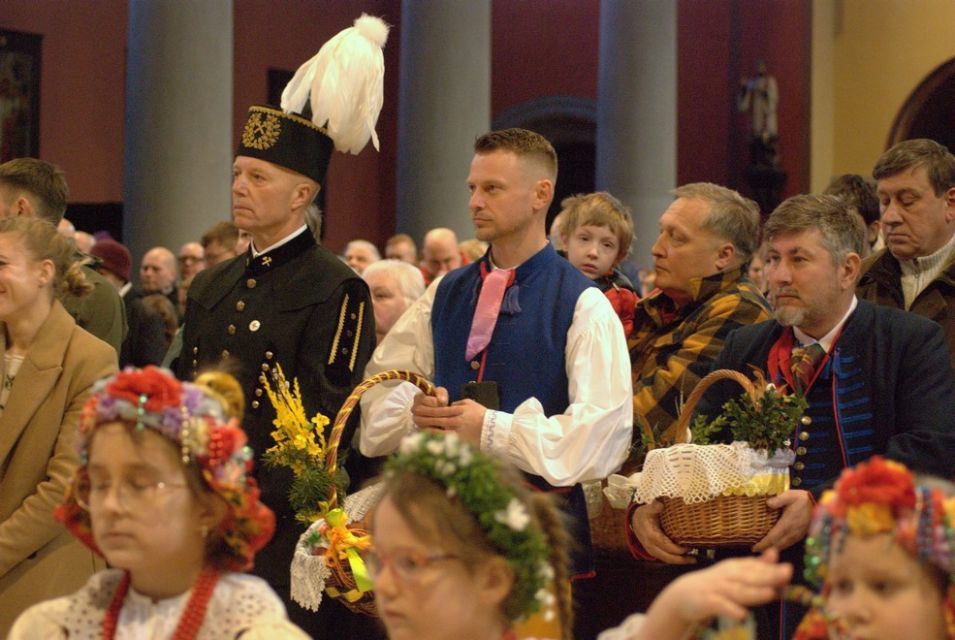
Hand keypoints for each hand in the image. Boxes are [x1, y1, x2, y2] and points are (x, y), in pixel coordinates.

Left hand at [410, 387, 486, 444]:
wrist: (492, 430)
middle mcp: (454, 421)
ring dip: (423, 426)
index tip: (417, 408)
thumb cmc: (481, 416)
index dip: (426, 409)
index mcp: (457, 410)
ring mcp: (455, 432)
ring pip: (434, 429)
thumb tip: (448, 405)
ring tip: (416, 424)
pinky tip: (425, 435)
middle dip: (421, 416)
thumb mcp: (470, 404)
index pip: (437, 409)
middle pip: (433, 419)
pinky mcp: (456, 442)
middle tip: (413, 415)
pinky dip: (431, 437)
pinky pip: (441, 439)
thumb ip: (457, 403)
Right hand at [631, 501, 694, 564]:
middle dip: (682, 559)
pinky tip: (683, 558)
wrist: (634, 521)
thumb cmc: (644, 515)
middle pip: (668, 557)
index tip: (689, 546)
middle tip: (694, 558)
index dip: (679, 549)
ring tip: (692, 560)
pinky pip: (665, 558)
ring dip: (679, 561)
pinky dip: (674, 559)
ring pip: (667, 560)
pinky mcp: (653, 552)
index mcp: (652, 536)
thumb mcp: (648, 509)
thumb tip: (660, 505)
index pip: (667, 547)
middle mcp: (651, 546)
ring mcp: (651, 550)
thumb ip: (654, 507)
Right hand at [637, 549, 791, 638]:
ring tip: (770, 593)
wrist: (682, 595)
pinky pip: (719, 606)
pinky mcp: (706, 602)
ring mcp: (716, 588)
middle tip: (787, 573)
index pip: (755, 567)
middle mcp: (727, 576)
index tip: (789, 569)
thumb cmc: (715, 584)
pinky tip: (742, 615)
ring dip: (753, 592)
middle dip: (768, 575)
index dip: (771, 568)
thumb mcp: (735, 573)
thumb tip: (775, 552)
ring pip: (738, 591)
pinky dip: (730, 610)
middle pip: (750, 576)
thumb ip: (756, 565)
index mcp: (734, 568)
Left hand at [752, 490, 813, 552]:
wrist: (818, 503)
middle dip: (765, 548)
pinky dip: (780, 546)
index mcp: (787, 524)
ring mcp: (797, 535)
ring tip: (763, 548)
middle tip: (755, 550)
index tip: (754, 548)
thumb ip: (778, 500)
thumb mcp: (789, 496)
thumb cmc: (802, 499)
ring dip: (773, 548)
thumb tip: (767, 503)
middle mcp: (792, 532)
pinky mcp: (800, 535)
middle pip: (776, 544)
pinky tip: (776, 545)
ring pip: (783, 546)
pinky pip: (788, 544)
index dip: (763, 544)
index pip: (773, 537)